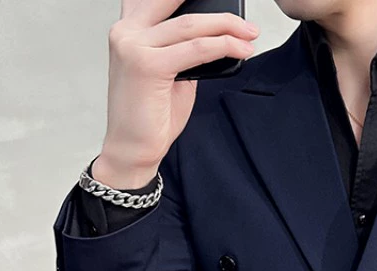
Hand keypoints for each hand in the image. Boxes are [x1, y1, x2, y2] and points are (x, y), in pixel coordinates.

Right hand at [96, 0, 259, 183]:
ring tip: (250, 34)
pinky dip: (223, 46)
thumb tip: (212, 38)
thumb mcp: (168, 73)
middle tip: (246, 21)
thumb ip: (182, 50)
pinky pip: (196, 48)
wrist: (132, 149)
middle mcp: (126, 32)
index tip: (220, 1)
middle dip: (218, 11)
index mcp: (127, 29)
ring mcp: (134, 46)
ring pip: (192, 25)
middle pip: (177, 4)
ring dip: (228, 28)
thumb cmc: (149, 117)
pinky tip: (241, 50)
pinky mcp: (148, 65)